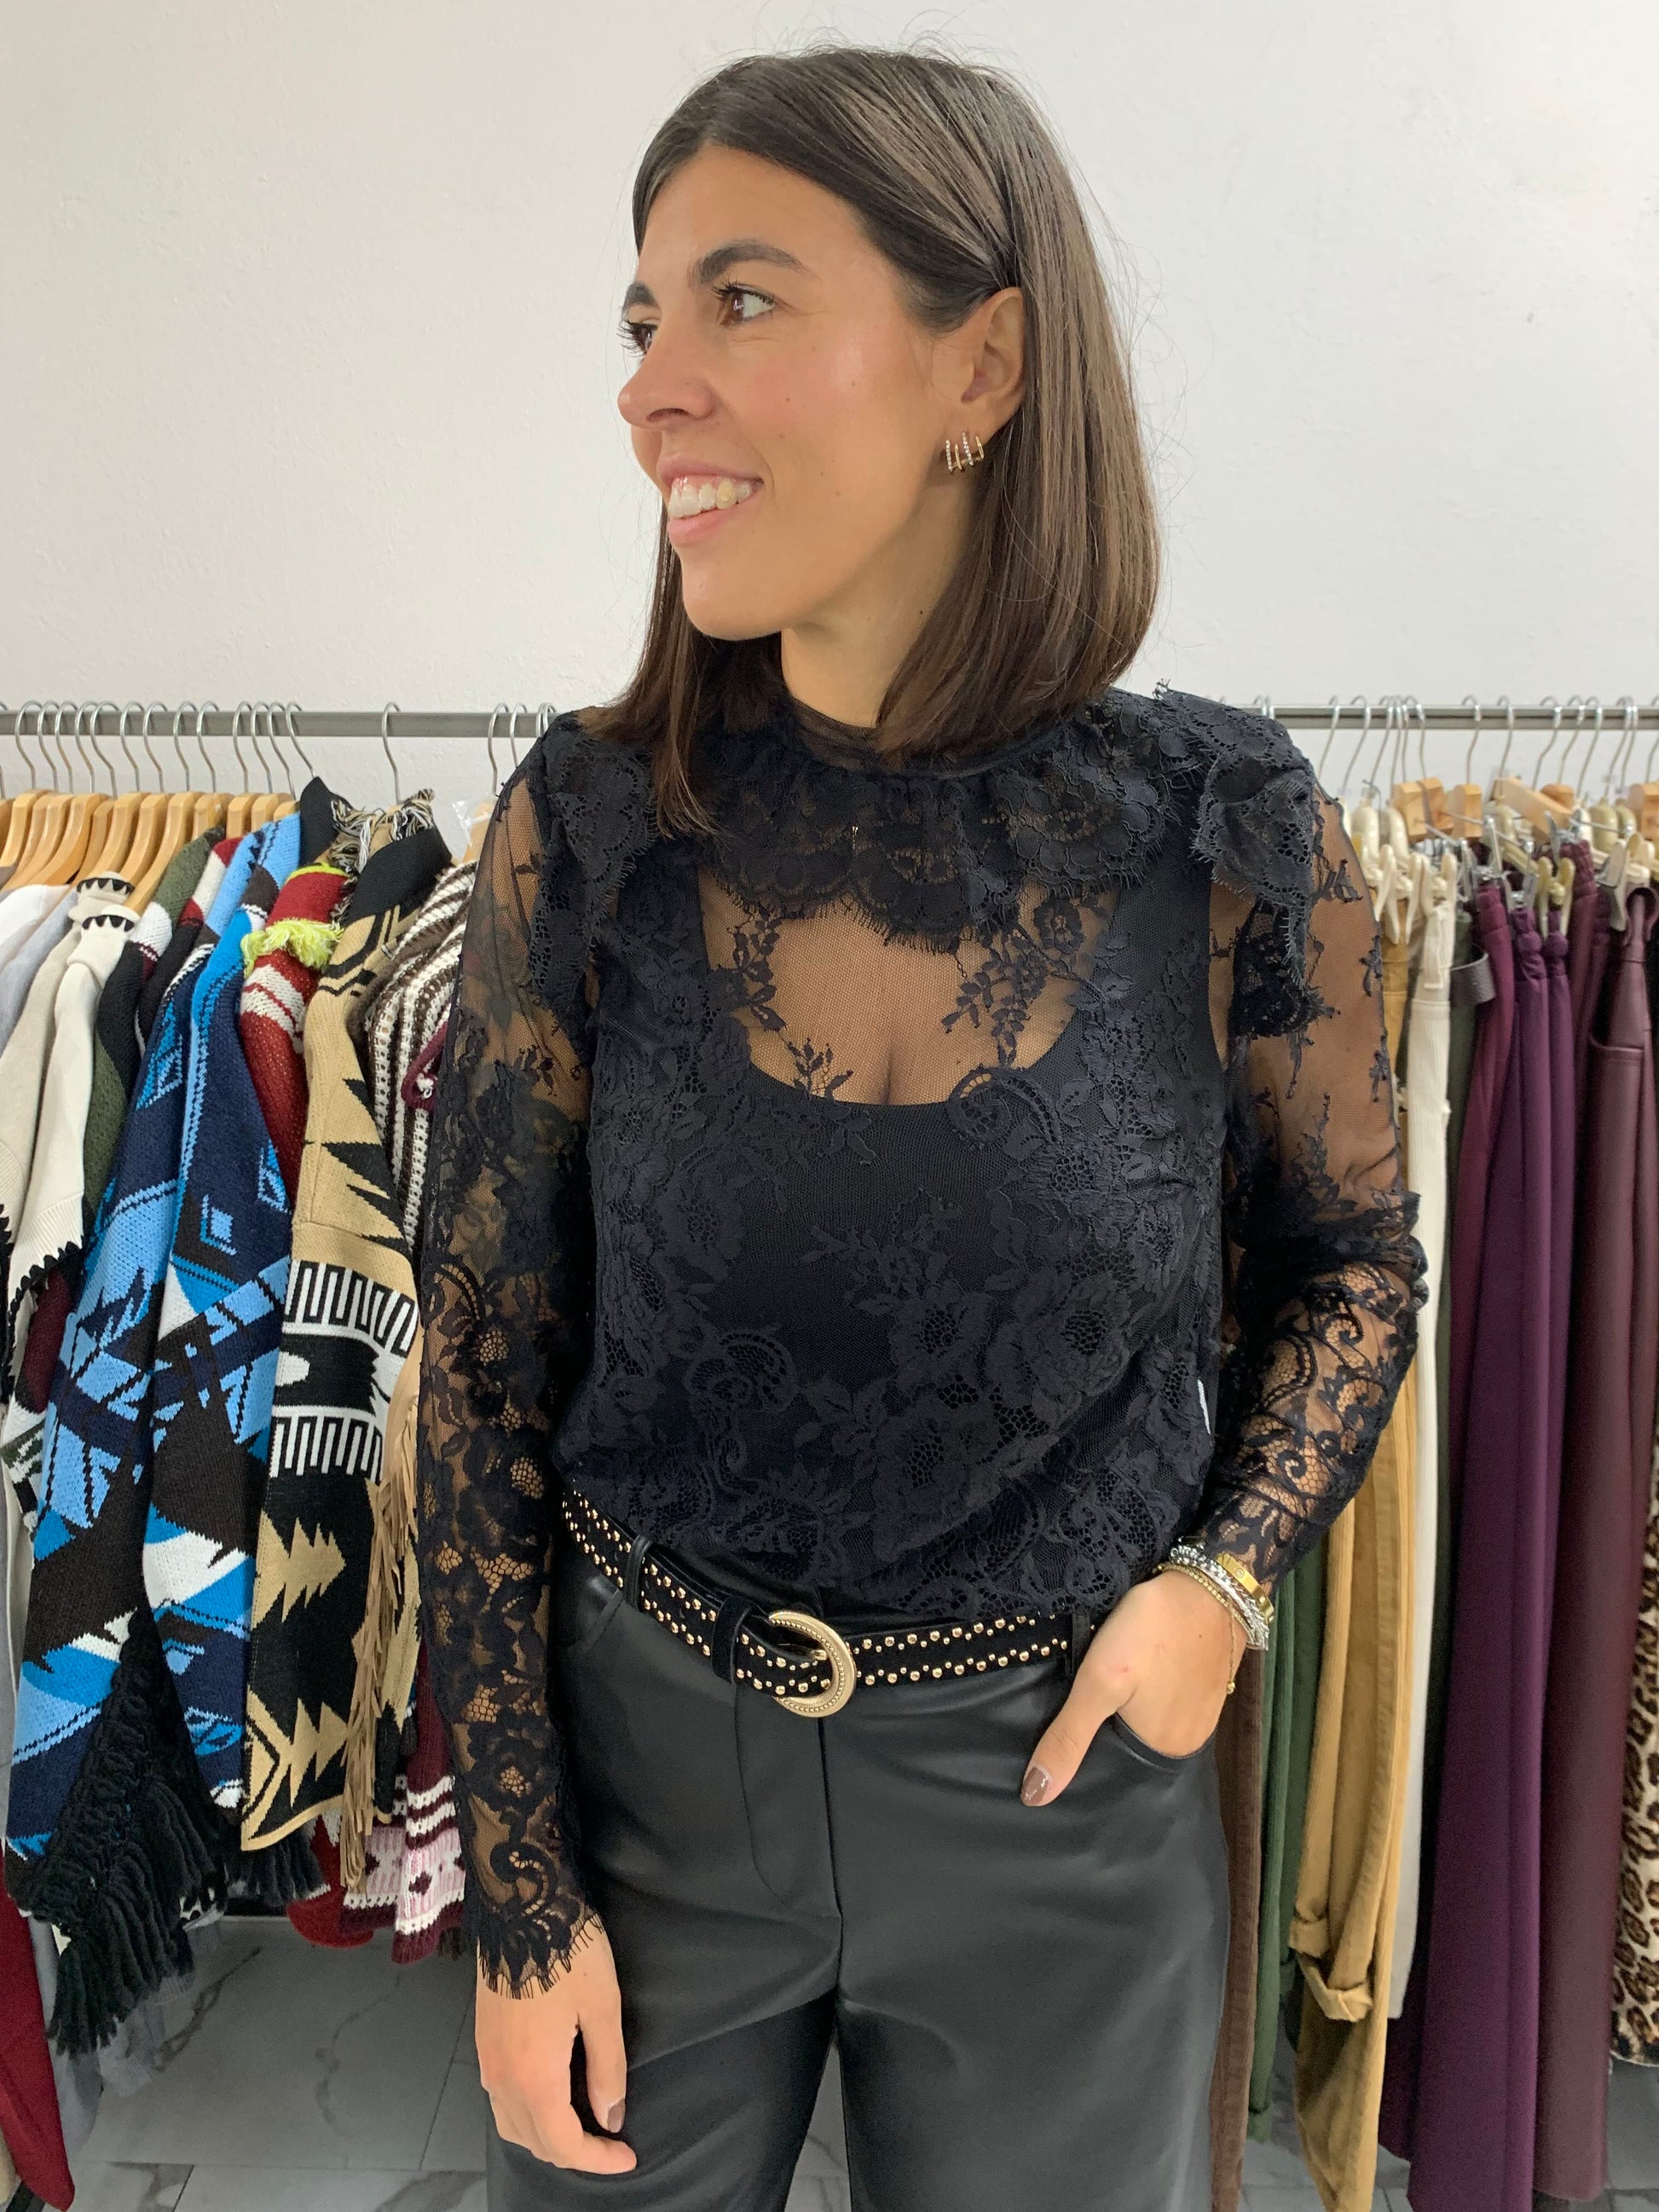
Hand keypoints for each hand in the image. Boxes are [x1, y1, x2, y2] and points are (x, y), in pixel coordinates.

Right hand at [474, 1919, 636, 2172]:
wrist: (520, 1904)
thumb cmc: (567, 1950)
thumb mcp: (603, 2008)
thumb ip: (607, 2069)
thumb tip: (611, 2116)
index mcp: (534, 2078)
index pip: (564, 2145)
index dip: (598, 2160)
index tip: (627, 2156)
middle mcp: (502, 2079)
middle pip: (535, 2143)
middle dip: (574, 2153)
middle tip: (610, 2143)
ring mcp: (487, 2061)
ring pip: (513, 2126)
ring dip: (546, 2137)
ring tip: (583, 2125)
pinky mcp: (483, 2041)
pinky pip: (500, 2100)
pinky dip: (527, 2114)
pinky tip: (551, 2094)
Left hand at [1019, 1569, 1241, 1804]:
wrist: (1210, 1580)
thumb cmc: (1152, 1630)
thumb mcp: (1100, 1680)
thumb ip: (1069, 1737)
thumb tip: (1035, 1797)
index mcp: (1165, 1750)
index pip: (1113, 1767)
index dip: (1084, 1752)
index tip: (1057, 1734)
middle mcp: (1190, 1740)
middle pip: (1132, 1743)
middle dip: (1105, 1729)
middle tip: (1072, 1702)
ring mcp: (1204, 1710)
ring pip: (1149, 1719)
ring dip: (1128, 1708)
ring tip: (1100, 1687)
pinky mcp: (1208, 1682)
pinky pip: (1168, 1698)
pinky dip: (1149, 1690)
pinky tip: (1135, 1673)